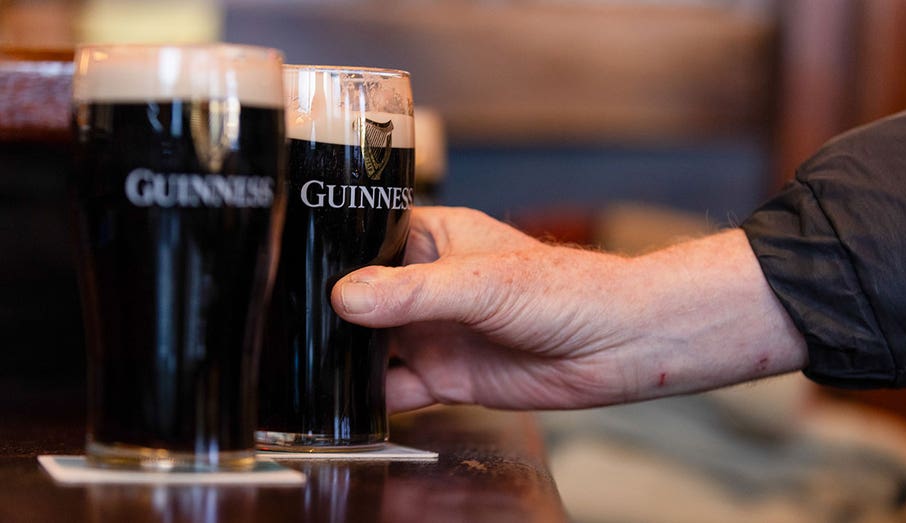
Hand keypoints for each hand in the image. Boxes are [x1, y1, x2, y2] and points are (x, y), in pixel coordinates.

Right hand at [331, 207, 806, 412]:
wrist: (617, 346)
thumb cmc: (568, 290)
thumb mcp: (483, 283)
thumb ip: (414, 291)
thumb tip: (347, 295)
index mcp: (431, 238)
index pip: (362, 239)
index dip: (325, 254)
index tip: (285, 270)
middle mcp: (424, 285)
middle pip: (357, 298)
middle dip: (326, 314)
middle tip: (280, 328)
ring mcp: (431, 331)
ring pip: (368, 346)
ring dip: (341, 359)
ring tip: (300, 368)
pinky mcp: (444, 375)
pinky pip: (393, 389)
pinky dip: (370, 399)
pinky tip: (345, 405)